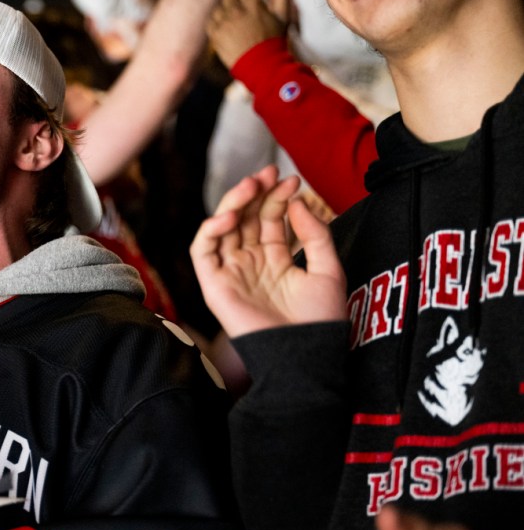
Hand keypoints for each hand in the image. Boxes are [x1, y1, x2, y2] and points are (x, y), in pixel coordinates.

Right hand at [189, 165, 346, 337]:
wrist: (304, 356)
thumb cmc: (318, 322)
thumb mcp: (328, 270)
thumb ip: (314, 235)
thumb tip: (296, 201)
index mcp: (275, 260)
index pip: (270, 219)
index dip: (278, 197)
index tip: (292, 180)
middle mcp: (250, 263)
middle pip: (246, 218)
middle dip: (256, 192)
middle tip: (269, 173)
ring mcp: (231, 272)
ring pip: (223, 227)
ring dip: (235, 202)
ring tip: (252, 185)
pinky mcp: (214, 284)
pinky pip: (203, 250)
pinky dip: (211, 229)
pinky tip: (231, 216)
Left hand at [207, 0, 286, 67]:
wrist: (263, 67)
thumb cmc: (274, 42)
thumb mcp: (282, 18)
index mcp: (254, 5)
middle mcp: (238, 11)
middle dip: (233, 4)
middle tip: (240, 16)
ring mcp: (225, 23)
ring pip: (218, 10)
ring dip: (223, 15)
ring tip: (233, 26)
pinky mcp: (216, 35)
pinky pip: (210, 23)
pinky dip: (215, 25)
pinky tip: (225, 32)